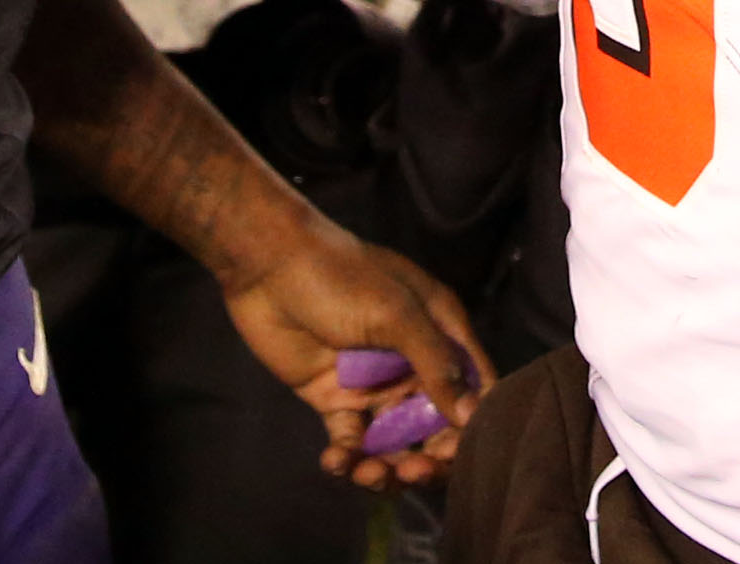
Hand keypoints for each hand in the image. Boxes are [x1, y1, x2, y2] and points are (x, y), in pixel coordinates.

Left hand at [215, 211, 490, 489]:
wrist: (266, 265)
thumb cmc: (340, 277)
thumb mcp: (396, 313)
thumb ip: (435, 362)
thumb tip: (471, 417)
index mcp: (439, 332)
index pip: (473, 388)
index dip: (471, 425)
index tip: (454, 451)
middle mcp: (413, 363)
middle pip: (436, 426)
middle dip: (429, 458)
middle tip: (411, 473)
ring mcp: (374, 385)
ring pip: (394, 442)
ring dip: (387, 467)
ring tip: (368, 474)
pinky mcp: (335, 399)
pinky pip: (352, 441)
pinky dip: (348, 459)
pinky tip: (336, 461)